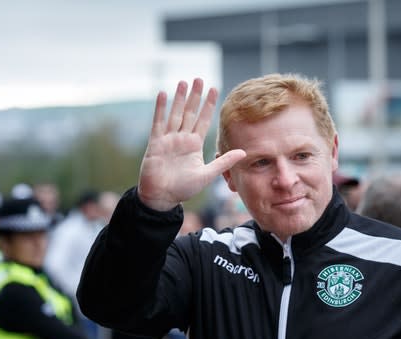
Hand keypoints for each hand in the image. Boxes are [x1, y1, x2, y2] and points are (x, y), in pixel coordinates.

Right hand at [138, 78, 245, 210]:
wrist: (162, 197)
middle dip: (196, 96)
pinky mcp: (156, 143)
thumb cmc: (183, 188)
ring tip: (184, 82)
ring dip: (180, 98)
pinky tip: (163, 94)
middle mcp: (182, 139)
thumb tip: (244, 152)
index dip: (209, 105)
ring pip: (176, 114)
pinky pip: (158, 122)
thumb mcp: (207, 174)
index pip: (204, 120)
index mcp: (194, 145)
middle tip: (200, 79)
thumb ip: (224, 162)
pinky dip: (160, 109)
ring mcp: (168, 139)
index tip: (215, 89)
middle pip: (190, 113)